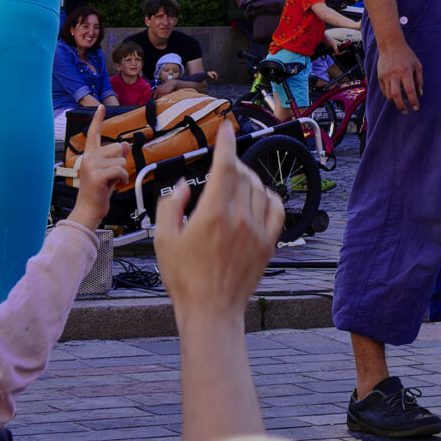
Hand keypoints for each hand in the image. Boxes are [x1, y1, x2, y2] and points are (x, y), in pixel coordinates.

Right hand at [156, 148, 282, 323]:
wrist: (211, 311)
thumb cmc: (185, 279)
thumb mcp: (164, 239)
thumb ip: (171, 205)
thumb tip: (185, 186)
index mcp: (212, 214)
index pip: (225, 166)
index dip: (226, 143)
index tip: (226, 129)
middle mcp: (239, 219)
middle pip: (242, 174)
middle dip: (232, 163)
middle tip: (221, 167)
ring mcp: (257, 231)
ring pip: (259, 188)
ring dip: (247, 178)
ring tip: (234, 183)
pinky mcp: (268, 244)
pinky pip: (276, 208)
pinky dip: (268, 196)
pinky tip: (258, 197)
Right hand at [371, 26, 423, 112]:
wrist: (390, 45)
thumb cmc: (406, 55)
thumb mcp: (417, 65)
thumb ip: (419, 79)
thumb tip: (420, 93)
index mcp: (405, 71)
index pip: (409, 90)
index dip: (413, 101)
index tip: (416, 107)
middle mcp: (394, 74)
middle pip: (396, 95)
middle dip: (401, 106)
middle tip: (406, 111)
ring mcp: (385, 76)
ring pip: (388, 95)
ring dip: (395, 102)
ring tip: (401, 104)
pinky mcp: (379, 76)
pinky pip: (384, 90)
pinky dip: (389, 96)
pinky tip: (395, 96)